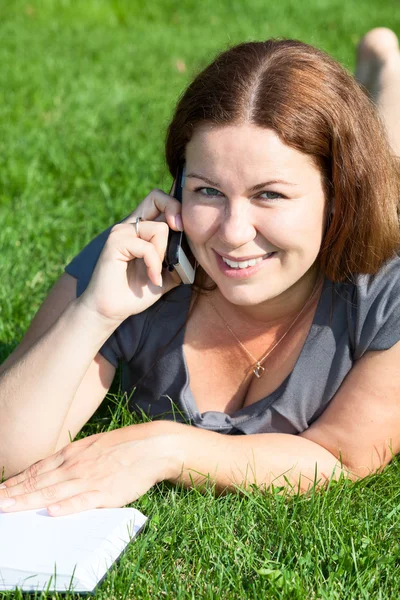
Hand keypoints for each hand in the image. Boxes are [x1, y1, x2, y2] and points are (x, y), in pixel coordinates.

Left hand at [0, 423, 181, 515]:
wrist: (151, 446)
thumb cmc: (123, 446)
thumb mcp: (92, 446)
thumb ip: (72, 458)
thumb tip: (52, 468)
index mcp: (72, 454)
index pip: (37, 469)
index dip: (17, 481)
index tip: (1, 490)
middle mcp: (75, 466)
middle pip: (39, 481)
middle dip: (14, 493)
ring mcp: (89, 478)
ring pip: (53, 492)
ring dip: (29, 501)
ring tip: (9, 507)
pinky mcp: (105, 492)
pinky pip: (83, 501)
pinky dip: (67, 507)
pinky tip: (51, 511)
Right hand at [79, 182, 184, 325]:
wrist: (111, 310)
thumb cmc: (135, 293)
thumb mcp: (165, 275)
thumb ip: (178, 261)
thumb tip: (197, 252)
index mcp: (141, 229)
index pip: (159, 200)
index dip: (174, 205)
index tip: (182, 226)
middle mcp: (130, 225)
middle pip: (157, 197)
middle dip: (175, 214)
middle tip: (179, 233)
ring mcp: (121, 232)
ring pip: (159, 228)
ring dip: (163, 254)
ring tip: (156, 272)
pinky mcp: (115, 243)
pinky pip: (147, 247)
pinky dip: (154, 265)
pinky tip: (152, 279)